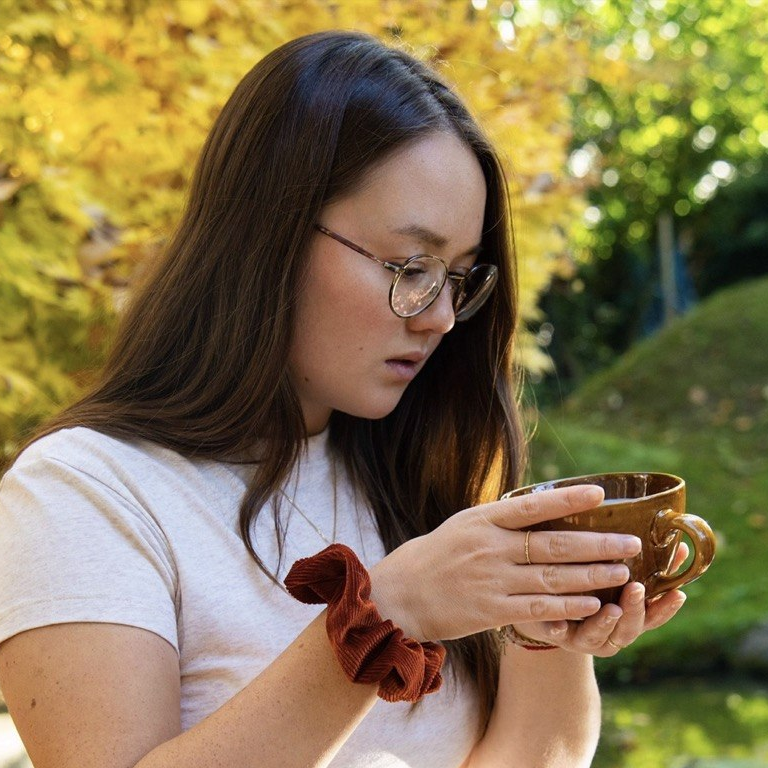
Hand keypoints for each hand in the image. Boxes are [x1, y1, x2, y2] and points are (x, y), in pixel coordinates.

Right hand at [368, 484, 642, 641]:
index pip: (532, 507)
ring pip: (551, 578)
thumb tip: (546, 505)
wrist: (402, 594)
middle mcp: (489, 548)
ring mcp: (491, 581)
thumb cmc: (439, 554)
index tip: (600, 495)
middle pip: (552, 545)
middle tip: (631, 543)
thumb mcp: (465, 524)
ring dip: (590, 575)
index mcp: (483, 520)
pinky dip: (567, 606)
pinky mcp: (491, 611)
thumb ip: (503, 519)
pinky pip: (537, 609)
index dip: (567, 500)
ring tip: (622, 572)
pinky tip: (592, 603)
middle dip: (596, 544)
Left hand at [513, 542, 689, 655]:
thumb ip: (637, 563)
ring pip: (599, 635)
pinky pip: (557, 633)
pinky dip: (559, 629)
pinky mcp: (556, 634)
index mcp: (627, 618)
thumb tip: (676, 539)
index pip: (653, 615)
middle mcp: (610, 633)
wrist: (545, 612)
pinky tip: (558, 624)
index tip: (678, 592)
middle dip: (635, 609)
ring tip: (610, 608)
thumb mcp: (612, 576)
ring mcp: (583, 637)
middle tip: (636, 589)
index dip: (666, 607)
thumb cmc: (587, 587)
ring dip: (605, 622)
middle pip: (629, 628)